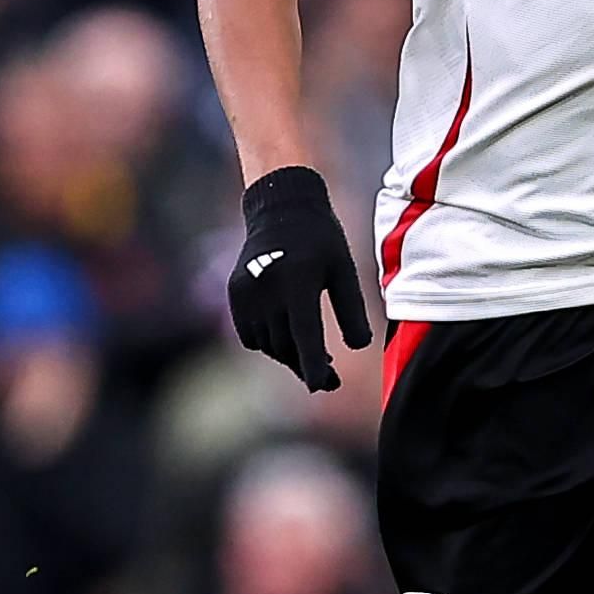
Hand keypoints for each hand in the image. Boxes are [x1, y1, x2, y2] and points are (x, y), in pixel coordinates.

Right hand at [228, 166, 372, 390]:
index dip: (313, 367)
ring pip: (268, 344)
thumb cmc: (321, 238)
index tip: (322, 386)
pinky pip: (251, 336)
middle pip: (286, 345)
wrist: (280, 208)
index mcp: (298, 281)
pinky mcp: (235, 295)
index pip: (305, 336)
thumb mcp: (344, 269)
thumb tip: (358, 347)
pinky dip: (269, 342)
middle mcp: (267, 289)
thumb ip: (352, 309)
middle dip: (307, 366)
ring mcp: (246, 293)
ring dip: (289, 355)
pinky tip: (288, 337)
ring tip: (314, 357)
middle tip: (331, 380)